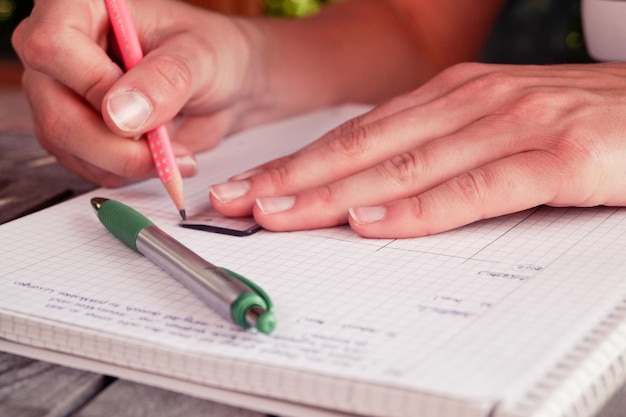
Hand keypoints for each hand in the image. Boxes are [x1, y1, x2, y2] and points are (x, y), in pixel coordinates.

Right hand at [12, 0, 259, 186]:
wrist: (220, 84)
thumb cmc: (210, 53)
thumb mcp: (200, 57)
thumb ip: (166, 79)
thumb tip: (120, 114)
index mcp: (81, 8)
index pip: (51, 46)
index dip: (94, 86)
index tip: (140, 108)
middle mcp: (58, 50)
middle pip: (56, 113)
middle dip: (115, 147)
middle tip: (163, 153)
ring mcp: (60, 94)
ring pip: (68, 146)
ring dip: (125, 163)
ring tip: (172, 150)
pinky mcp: (73, 130)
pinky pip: (85, 165)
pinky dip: (125, 171)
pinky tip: (157, 157)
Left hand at [209, 62, 625, 237]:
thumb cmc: (582, 122)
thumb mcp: (496, 126)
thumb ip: (440, 152)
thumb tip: (377, 190)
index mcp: (455, 95)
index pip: (360, 134)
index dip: (301, 163)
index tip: (254, 188)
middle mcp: (475, 102)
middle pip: (367, 147)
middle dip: (295, 178)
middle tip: (241, 202)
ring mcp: (516, 124)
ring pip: (407, 165)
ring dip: (336, 193)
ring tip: (280, 214)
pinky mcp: (559, 156)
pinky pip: (478, 188)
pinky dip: (422, 208)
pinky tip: (376, 225)